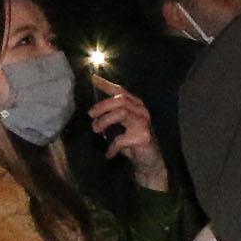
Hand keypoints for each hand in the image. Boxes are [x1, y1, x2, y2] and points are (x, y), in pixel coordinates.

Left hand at [89, 76, 169, 191]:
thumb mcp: (121, 126)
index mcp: (136, 106)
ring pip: (121, 113)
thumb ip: (112, 116)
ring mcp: (144, 123)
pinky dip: (112, 146)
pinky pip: (121, 138)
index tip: (93, 78)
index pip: (121, 91)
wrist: (150, 162)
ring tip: (96, 130)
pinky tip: (109, 154)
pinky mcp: (143, 137)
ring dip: (104, 121)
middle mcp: (142, 111)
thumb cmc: (133, 142)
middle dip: (102, 106)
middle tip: (91, 115)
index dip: (106, 84)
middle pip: (120, 100)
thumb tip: (93, 111)